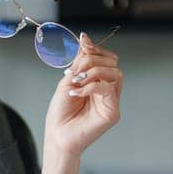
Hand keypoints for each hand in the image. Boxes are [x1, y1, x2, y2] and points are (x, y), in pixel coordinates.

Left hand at [43, 32, 122, 159]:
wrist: (57, 136)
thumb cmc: (61, 113)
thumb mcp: (68, 80)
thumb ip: (79, 61)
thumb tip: (85, 37)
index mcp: (98, 81)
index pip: (106, 58)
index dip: (96, 49)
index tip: (83, 45)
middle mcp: (108, 90)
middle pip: (112, 63)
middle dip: (93, 60)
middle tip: (75, 71)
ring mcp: (112, 101)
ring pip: (115, 74)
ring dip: (93, 72)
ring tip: (76, 81)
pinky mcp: (112, 112)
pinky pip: (108, 90)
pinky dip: (91, 87)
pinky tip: (77, 93)